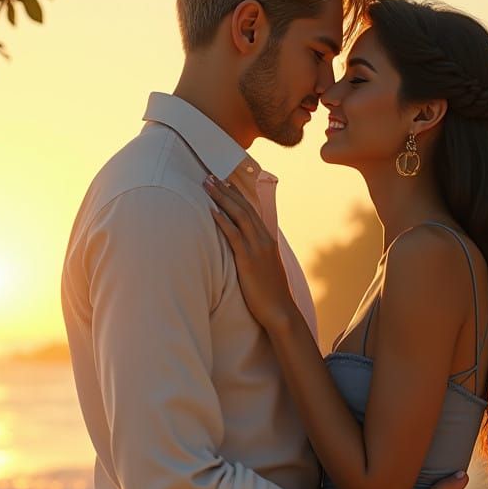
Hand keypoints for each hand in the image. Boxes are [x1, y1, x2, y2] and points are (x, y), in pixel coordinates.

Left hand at [204, 174, 296, 332]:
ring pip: (238, 216)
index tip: (224, 182)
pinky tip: (211, 211)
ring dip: (221, 198)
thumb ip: (256, 257)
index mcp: (268, 241)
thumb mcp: (265, 270)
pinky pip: (234, 235)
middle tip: (210, 176)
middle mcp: (264, 240)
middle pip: (244, 207)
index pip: (251, 210)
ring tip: (207, 185)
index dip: (237, 195)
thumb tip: (243, 253)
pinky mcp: (248, 260)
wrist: (281, 312)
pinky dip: (222, 221)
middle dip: (226, 190)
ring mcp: (257, 248)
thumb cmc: (271, 295)